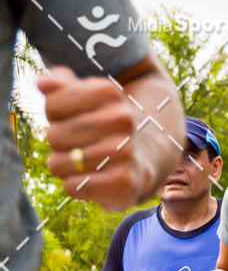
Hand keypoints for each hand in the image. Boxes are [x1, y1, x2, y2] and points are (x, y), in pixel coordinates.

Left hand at [39, 67, 151, 209]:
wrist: (141, 158)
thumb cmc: (101, 125)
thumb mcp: (84, 98)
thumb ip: (61, 84)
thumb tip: (43, 84)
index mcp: (109, 93)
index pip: (52, 105)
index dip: (53, 116)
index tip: (70, 119)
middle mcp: (121, 119)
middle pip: (54, 135)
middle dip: (57, 143)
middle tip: (75, 145)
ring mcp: (125, 151)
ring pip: (61, 163)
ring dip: (64, 166)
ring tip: (80, 163)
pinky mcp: (125, 182)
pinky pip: (74, 187)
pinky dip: (74, 186)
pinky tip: (88, 179)